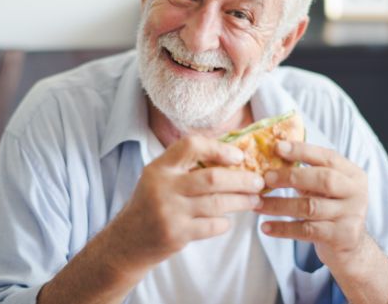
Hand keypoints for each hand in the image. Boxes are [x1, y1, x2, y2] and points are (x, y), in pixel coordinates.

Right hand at [111, 136, 264, 267]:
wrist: (128, 241)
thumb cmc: (150, 203)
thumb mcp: (158, 177)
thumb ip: (184, 166)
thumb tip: (230, 156)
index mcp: (160, 167)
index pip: (190, 146)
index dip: (218, 148)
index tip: (238, 156)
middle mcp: (163, 187)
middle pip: (212, 178)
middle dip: (241, 179)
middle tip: (258, 181)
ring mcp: (170, 212)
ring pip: (217, 203)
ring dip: (241, 201)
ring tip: (254, 200)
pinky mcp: (177, 234)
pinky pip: (212, 225)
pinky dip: (225, 222)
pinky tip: (227, 219)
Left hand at [254, 140, 368, 267]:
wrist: (349, 246)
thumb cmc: (328, 206)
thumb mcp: (322, 186)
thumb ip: (304, 171)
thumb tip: (268, 156)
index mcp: (352, 174)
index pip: (328, 157)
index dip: (302, 151)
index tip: (277, 147)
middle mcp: (356, 193)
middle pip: (324, 180)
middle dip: (291, 177)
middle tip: (265, 178)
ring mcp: (351, 216)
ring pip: (310, 207)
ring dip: (278, 205)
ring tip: (256, 204)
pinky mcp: (342, 237)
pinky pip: (306, 231)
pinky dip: (282, 228)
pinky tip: (264, 227)